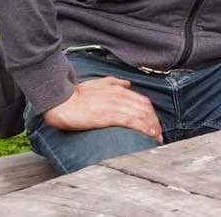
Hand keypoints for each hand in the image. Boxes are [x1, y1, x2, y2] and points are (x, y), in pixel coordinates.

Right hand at [41, 77, 162, 140]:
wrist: (61, 101)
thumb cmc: (76, 94)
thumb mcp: (98, 83)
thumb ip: (114, 82)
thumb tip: (127, 84)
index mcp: (119, 90)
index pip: (143, 101)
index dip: (152, 113)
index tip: (155, 124)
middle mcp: (120, 96)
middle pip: (146, 109)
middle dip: (155, 122)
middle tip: (159, 135)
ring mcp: (115, 106)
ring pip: (142, 115)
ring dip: (153, 127)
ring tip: (157, 138)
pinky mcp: (108, 116)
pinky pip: (132, 121)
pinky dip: (144, 128)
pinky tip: (149, 134)